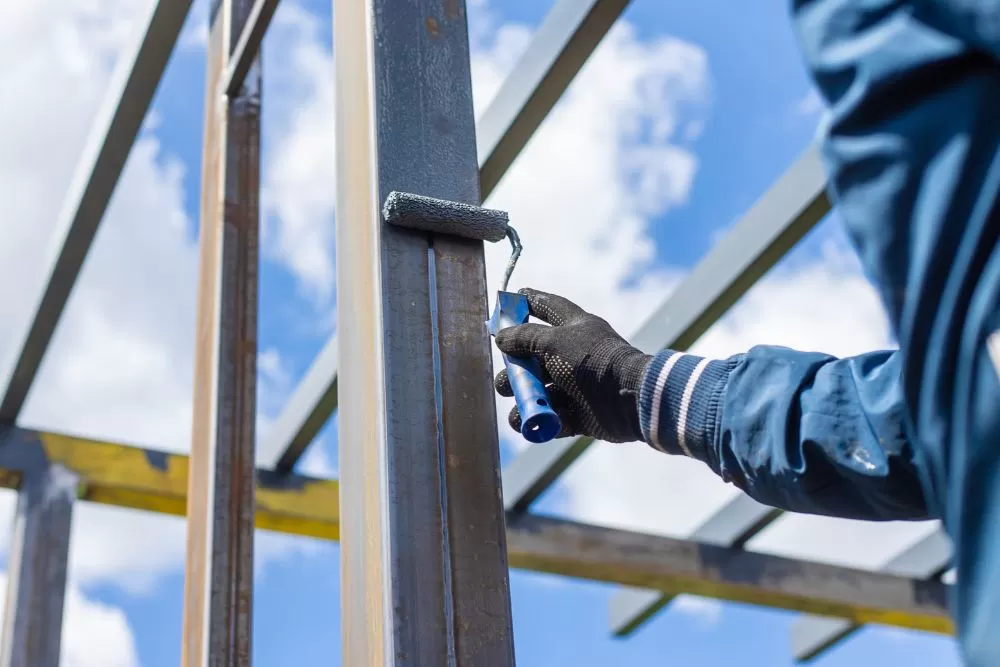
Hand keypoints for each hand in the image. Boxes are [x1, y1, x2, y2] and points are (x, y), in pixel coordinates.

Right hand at [493, 288, 651, 442]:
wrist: (628, 400)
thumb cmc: (592, 361)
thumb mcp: (554, 342)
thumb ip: (525, 338)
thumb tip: (501, 337)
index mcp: (574, 328)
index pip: (548, 308)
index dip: (528, 302)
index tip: (507, 301)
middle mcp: (574, 355)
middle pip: (535, 358)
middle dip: (516, 369)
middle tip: (508, 377)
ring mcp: (576, 386)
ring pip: (540, 390)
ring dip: (524, 396)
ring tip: (520, 400)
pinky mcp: (579, 414)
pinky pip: (551, 417)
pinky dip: (538, 420)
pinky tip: (528, 421)